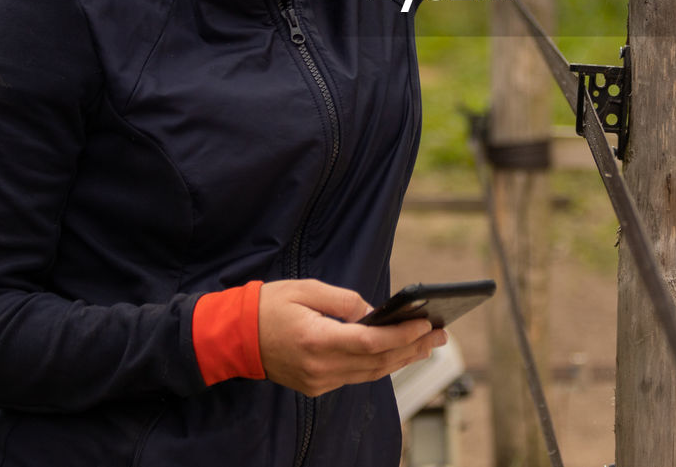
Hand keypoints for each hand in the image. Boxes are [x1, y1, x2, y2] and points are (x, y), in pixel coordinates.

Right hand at [258, 279, 446, 396]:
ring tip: (428, 344)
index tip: (425, 324)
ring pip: (371, 374)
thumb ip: (345, 301)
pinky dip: (380, 365)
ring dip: (402, 359)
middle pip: (378, 362)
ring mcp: (318, 381)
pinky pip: (356, 377)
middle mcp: (320, 367)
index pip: (371, 343)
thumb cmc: (268, 306)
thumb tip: (375, 312)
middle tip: (440, 335)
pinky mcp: (316, 386)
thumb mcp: (307, 289)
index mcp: (317, 340)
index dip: (402, 335)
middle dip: (413, 348)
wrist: (234, 337)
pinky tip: (397, 353)